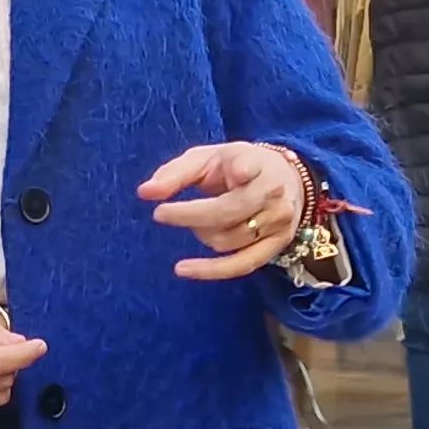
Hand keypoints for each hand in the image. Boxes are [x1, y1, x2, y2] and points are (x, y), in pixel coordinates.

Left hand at [139, 142, 302, 280]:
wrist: (284, 178)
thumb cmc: (235, 165)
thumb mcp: (206, 158)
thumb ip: (175, 173)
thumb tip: (144, 193)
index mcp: (256, 163)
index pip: (245, 168)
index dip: (233, 172)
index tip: (202, 180)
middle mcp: (273, 192)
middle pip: (228, 212)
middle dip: (189, 216)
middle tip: (161, 214)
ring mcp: (278, 221)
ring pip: (228, 239)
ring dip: (201, 234)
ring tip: (197, 221)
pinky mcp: (277, 245)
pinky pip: (241, 265)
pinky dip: (210, 270)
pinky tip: (183, 269)